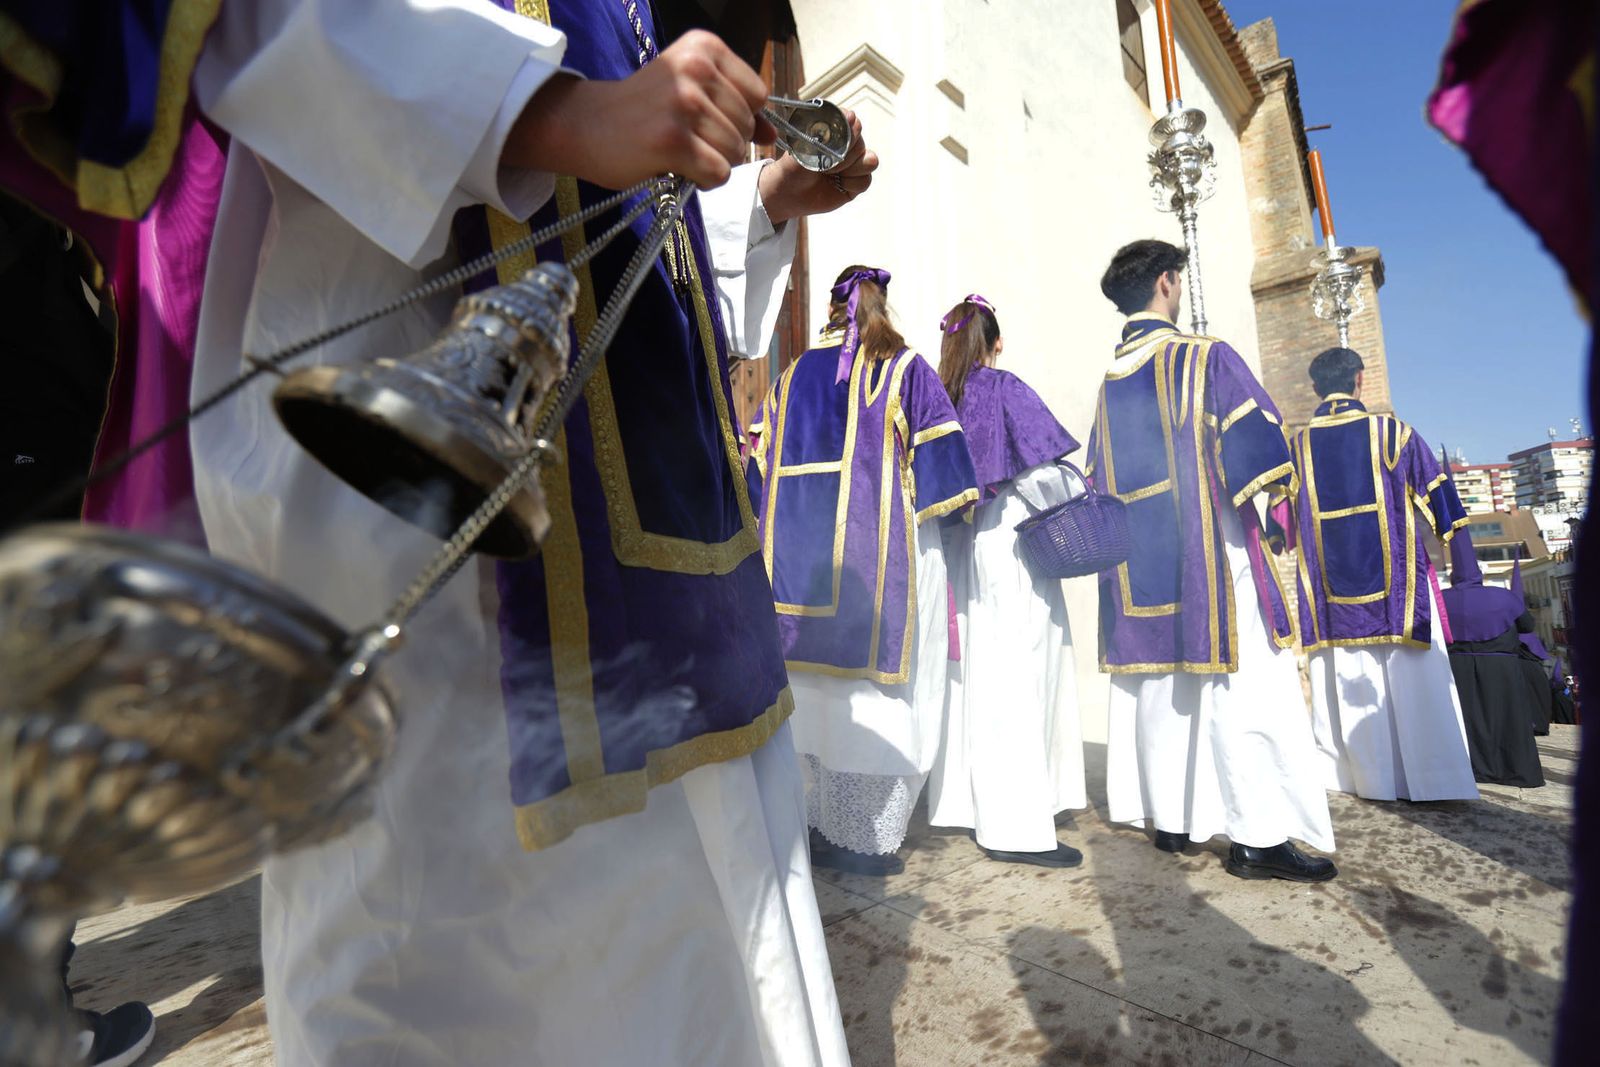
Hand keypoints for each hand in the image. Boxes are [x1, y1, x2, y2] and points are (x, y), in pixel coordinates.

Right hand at [503, 31, 775, 189]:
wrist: (583, 124)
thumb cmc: (640, 111)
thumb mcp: (689, 90)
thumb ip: (734, 106)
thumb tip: (774, 133)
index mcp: (704, 47)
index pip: (758, 94)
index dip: (740, 117)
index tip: (706, 120)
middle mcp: (696, 68)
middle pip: (748, 126)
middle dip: (725, 144)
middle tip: (686, 140)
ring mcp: (684, 103)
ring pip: (735, 152)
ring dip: (713, 163)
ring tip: (679, 153)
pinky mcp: (673, 140)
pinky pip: (717, 173)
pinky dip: (704, 181)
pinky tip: (678, 168)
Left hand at [757, 109, 877, 223]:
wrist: (789, 192)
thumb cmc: (794, 164)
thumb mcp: (806, 145)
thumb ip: (829, 131)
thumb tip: (852, 116)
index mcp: (835, 128)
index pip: (853, 122)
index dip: (846, 135)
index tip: (829, 144)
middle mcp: (847, 142)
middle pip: (861, 143)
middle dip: (843, 158)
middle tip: (823, 165)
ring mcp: (854, 161)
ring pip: (870, 160)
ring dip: (849, 170)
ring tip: (830, 174)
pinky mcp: (856, 181)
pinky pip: (866, 180)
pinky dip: (851, 185)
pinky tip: (838, 185)